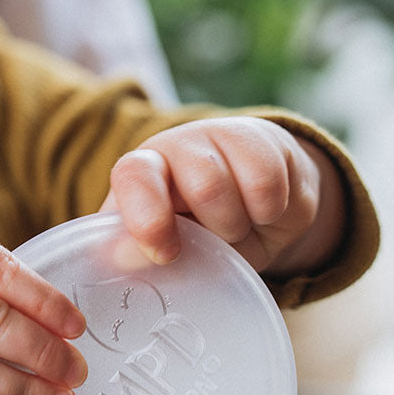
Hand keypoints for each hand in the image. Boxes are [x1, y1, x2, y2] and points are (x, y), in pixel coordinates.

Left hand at [102, 117, 343, 274]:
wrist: (252, 206)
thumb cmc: (197, 231)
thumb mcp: (166, 248)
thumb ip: (139, 253)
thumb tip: (124, 259)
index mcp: (140, 172)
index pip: (133, 175)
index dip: (150, 218)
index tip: (166, 255)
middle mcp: (176, 145)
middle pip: (205, 187)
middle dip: (219, 230)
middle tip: (215, 237)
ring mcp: (219, 135)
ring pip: (238, 185)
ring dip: (241, 223)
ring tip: (236, 223)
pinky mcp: (262, 138)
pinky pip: (269, 184)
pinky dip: (269, 212)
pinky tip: (260, 210)